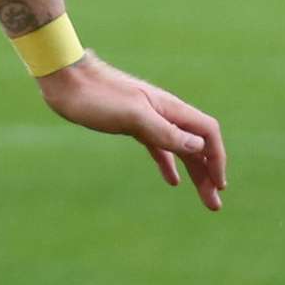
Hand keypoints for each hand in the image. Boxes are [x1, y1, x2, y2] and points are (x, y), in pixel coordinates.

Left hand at [37, 54, 227, 210]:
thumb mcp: (133, 117)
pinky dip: (169, 164)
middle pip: (197, 146)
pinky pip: (159, 147)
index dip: (217, 159)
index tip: (218, 185)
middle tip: (214, 205)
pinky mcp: (133, 125)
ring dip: (194, 172)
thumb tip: (199, 147)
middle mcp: (165, 113)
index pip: (207, 133)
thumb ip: (165, 131)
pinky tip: (173, 181)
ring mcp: (149, 119)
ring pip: (180, 149)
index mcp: (170, 108)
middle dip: (208, 174)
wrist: (66, 80)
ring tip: (203, 197)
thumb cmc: (97, 96)